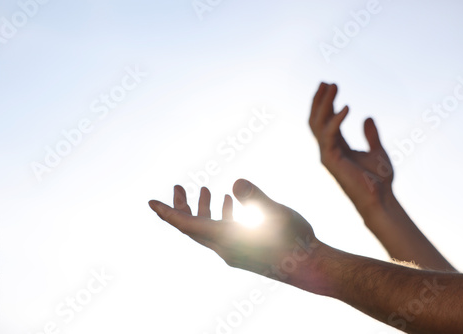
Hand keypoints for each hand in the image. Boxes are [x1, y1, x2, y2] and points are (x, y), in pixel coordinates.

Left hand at [149, 179, 319, 283]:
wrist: (311, 268)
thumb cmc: (296, 241)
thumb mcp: (276, 213)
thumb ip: (254, 197)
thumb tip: (235, 183)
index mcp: (227, 239)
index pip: (187, 224)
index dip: (168, 212)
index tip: (151, 202)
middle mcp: (226, 248)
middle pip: (194, 226)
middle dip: (183, 206)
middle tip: (178, 186)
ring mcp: (236, 251)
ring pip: (211, 229)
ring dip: (206, 209)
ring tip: (210, 189)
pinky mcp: (246, 252)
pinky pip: (225, 232)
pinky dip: (223, 216)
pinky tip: (232, 202)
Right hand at [309, 82, 393, 214]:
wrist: (381, 200)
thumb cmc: (379, 181)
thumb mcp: (377, 151)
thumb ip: (370, 134)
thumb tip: (367, 117)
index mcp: (337, 148)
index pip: (326, 121)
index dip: (327, 103)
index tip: (330, 86)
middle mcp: (328, 150)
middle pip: (317, 120)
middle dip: (320, 100)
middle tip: (326, 82)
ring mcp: (327, 155)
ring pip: (318, 124)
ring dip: (324, 104)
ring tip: (332, 86)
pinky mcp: (330, 160)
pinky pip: (329, 135)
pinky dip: (336, 120)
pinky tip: (347, 107)